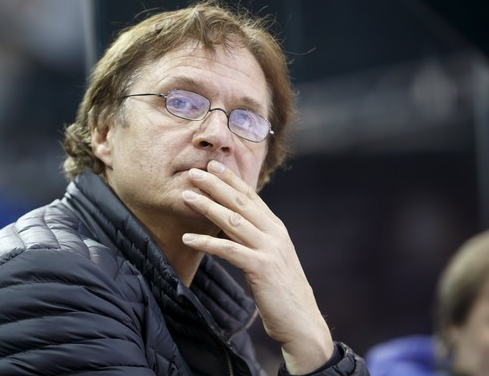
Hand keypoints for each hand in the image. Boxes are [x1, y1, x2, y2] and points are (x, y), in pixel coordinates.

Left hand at [181, 160, 333, 373]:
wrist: (302, 323)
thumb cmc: (282, 292)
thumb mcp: (272, 258)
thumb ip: (258, 240)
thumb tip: (236, 227)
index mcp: (277, 229)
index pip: (251, 197)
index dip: (231, 179)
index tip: (213, 166)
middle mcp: (275, 234)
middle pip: (241, 202)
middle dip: (216, 185)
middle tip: (194, 171)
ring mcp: (269, 249)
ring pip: (233, 221)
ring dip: (207, 207)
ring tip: (186, 196)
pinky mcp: (261, 268)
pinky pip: (228, 250)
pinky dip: (206, 242)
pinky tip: (188, 238)